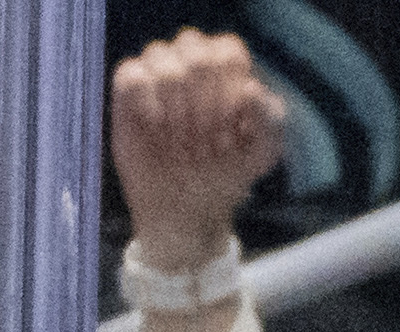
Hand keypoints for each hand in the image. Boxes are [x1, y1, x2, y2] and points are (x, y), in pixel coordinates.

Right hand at [111, 29, 283, 268]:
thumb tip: (250, 88)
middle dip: (203, 104)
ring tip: (181, 143)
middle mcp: (190, 63)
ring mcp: (157, 75)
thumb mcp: (263, 154)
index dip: (228, 93)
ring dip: (175, 107)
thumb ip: (271, 119)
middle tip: (205, 145)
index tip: (229, 134)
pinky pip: (130, 74)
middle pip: (196, 53)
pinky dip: (145, 100)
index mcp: (226, 69)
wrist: (186, 211)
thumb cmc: (225, 174)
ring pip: (160, 56)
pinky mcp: (127, 94)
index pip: (227, 53)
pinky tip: (155, 126)